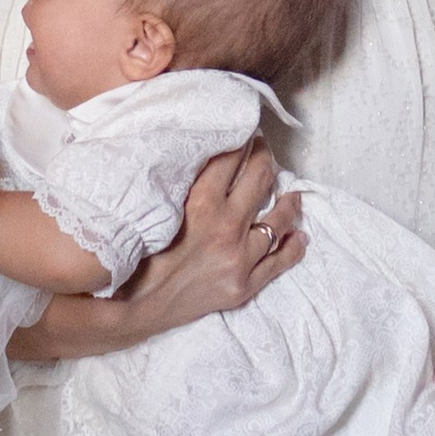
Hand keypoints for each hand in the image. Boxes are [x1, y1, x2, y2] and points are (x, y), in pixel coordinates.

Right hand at [113, 141, 304, 337]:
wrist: (134, 306)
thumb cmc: (138, 251)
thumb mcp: (158, 206)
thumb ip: (185, 182)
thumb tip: (208, 153)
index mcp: (201, 202)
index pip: (232, 157)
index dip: (242, 139)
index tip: (246, 130)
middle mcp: (226, 227)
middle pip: (260, 179)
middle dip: (265, 158)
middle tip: (264, 151)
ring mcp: (239, 258)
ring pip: (277, 220)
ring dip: (288, 202)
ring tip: (292, 193)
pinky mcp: (243, 286)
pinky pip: (279, 263)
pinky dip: (293, 247)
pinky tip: (300, 235)